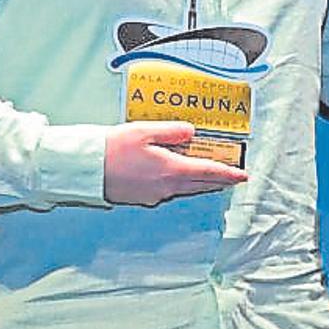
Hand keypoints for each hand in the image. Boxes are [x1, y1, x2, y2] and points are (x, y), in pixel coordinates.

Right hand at [103, 121, 247, 206]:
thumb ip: (172, 131)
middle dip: (218, 180)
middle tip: (232, 176)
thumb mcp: (145, 130)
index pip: (207, 172)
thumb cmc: (112, 148)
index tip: (242, 176)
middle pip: (200, 184)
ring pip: (186, 189)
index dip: (227, 174)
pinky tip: (179, 175)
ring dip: (201, 182)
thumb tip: (192, 132)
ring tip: (211, 174)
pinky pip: (170, 191)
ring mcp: (154, 195)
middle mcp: (166, 186)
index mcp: (170, 169)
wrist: (86, 169)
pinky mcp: (143, 197)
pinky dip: (181, 183)